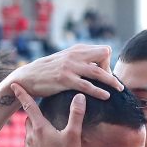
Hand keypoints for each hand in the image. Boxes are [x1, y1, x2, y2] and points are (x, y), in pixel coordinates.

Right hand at [5, 44, 121, 99]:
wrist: (27, 78)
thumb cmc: (46, 72)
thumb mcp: (64, 60)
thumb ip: (78, 60)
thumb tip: (94, 66)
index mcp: (76, 50)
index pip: (103, 50)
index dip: (107, 62)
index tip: (104, 74)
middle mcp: (74, 55)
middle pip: (104, 54)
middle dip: (110, 68)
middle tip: (113, 82)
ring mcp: (70, 67)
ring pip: (98, 71)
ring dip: (111, 80)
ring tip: (119, 88)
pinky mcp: (64, 80)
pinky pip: (86, 85)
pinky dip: (98, 91)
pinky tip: (106, 96)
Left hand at [13, 83, 83, 146]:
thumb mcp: (73, 135)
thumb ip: (76, 114)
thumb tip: (80, 97)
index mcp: (40, 127)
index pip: (29, 106)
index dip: (22, 94)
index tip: (14, 85)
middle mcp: (30, 136)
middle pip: (29, 120)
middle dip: (33, 115)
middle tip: (40, 113)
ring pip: (29, 134)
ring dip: (35, 131)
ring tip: (47, 134)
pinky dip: (35, 145)